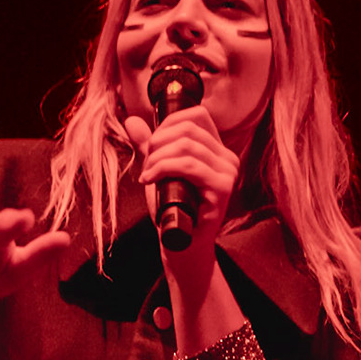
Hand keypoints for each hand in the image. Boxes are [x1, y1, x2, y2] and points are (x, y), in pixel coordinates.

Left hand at [123, 107, 241, 281]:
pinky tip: (150, 180)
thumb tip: (132, 121)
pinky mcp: (222, 188)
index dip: (169, 122)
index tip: (152, 144)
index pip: (198, 115)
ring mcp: (228, 172)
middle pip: (188, 128)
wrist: (181, 244)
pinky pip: (188, 165)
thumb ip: (148, 146)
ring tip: (147, 175)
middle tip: (146, 164)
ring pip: (186, 146)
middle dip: (158, 142)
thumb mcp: (158, 170)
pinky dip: (163, 168)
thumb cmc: (172, 208)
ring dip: (157, 158)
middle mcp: (228, 158)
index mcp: (217, 150)